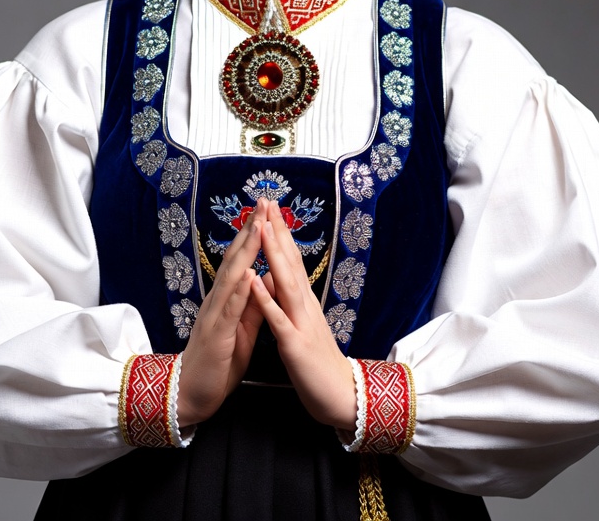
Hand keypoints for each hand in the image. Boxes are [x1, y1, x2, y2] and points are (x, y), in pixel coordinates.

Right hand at [176, 198, 266, 425]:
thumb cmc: (217, 362)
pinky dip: (239, 291)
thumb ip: (250, 306)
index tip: (266, 211)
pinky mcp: (216, 335)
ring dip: (245, 251)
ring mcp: (214, 315)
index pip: (241, 260)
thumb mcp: (240, 330)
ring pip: (231, 277)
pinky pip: (229, 310)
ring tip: (257, 227)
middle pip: (235, 259)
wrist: (191, 395)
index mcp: (226, 299)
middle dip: (249, 230)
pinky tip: (248, 275)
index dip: (253, 235)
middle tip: (262, 203)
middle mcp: (217, 300)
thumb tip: (264, 282)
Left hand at [251, 200, 356, 430]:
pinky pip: (278, 320)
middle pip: (290, 262)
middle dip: (278, 231)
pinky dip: (267, 299)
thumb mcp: (306, 325)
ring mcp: (301, 322)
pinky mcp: (295, 345)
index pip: (290, 260)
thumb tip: (280, 277)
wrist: (343, 397)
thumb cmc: (320, 363)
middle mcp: (304, 305)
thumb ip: (293, 301)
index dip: (280, 234)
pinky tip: (255, 281)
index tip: (270, 208)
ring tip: (263, 228)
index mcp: (303, 302)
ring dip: (274, 255)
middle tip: (267, 201)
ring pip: (286, 283)